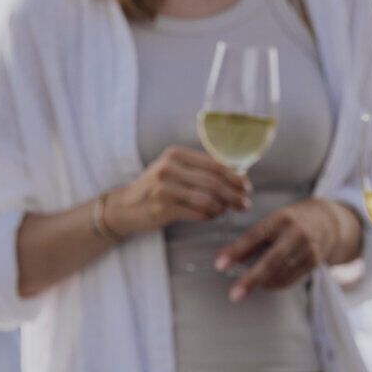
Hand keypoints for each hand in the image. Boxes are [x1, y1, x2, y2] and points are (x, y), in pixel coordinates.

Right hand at [104, 146, 250, 235]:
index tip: (247, 188)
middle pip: (213, 183)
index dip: (235, 178)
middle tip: (244, 204)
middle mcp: (169, 168)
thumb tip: (237, 176)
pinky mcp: (162, 208)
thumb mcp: (175, 170)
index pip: (214, 165)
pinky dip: (208, 216)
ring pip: (206, 199)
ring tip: (226, 211)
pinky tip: (212, 216)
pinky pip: (196, 213)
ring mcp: (164, 188)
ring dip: (222, 208)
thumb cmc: (156, 188)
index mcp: (176, 154)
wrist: (125, 206)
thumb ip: (200, 170)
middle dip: (233, 195)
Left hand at [217, 199, 353, 302]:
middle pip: (272, 261)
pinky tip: (265, 284)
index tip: (219, 264)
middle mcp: (296, 234)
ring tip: (245, 287)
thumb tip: (223, 258)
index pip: (254, 236)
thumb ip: (250, 241)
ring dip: (261, 283)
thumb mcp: (271, 223)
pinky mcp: (314, 262)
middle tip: (234, 294)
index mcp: (281, 219)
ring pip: (281, 273)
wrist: (328, 222)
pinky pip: (290, 279)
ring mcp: (308, 249)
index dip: (236, 251)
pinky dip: (274, 284)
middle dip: (251, 279)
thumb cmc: (291, 222)